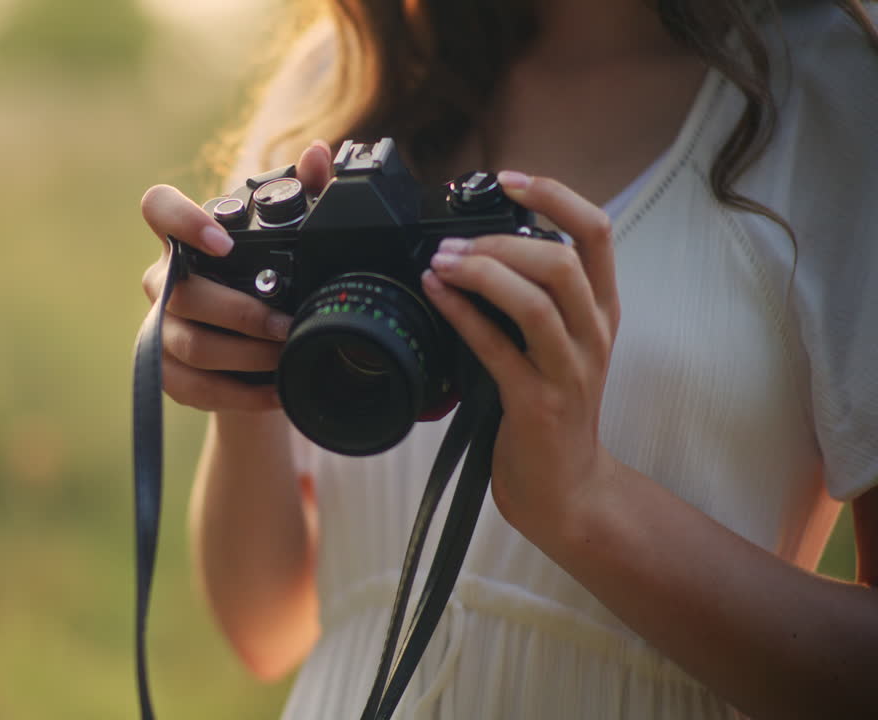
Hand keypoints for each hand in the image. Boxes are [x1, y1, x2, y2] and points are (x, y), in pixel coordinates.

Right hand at [140, 140, 333, 411]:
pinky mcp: (168, 374)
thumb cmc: (270, 290)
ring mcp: (159, 328)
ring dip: (247, 354)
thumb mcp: (291, 246)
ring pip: (192, 345)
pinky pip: (197, 387)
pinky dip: (243, 393)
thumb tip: (321, 154)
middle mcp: (162, 281)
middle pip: (185, 294)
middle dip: (242, 313)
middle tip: (288, 324)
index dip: (182, 221)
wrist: (256, 363)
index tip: (223, 244)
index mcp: (185, 239)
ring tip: (287, 354)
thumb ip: (308, 195)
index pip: (158, 208)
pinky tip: (276, 390)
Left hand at [420, 171, 621, 535]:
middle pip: (561, 260)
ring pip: (535, 300)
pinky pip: (497, 347)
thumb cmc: (550, 410)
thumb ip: (533, 299)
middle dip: (501, 240)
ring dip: (480, 272)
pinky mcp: (537, 403)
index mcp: (601, 312)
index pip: (597, 232)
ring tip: (439, 264)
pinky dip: (462, 314)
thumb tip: (477, 250)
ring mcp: (569, 370)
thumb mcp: (555, 345)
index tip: (510, 179)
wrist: (566, 489)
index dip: (555, 196)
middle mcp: (593, 335)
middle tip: (451, 243)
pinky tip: (436, 295)